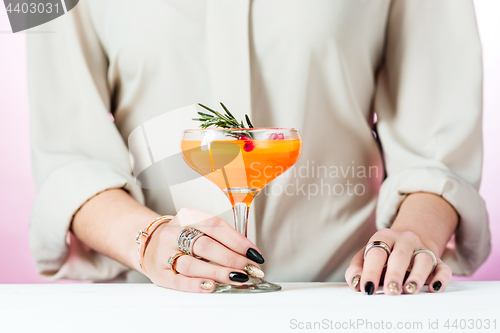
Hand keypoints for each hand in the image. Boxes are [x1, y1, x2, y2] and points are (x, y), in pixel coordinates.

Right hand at [143, 207, 264, 292]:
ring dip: (219, 273)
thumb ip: (220, 238)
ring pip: (193, 264)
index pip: (215, 226)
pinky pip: (179, 280)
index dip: (237, 240)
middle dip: (233, 259)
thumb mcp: (197, 228)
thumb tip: (248, 254)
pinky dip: (196, 285)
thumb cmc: (182, 238)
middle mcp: (173, 233)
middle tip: (251, 269)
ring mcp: (164, 253)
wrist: (149, 244)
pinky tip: (212, 287)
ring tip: (238, 278)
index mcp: (186, 216)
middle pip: (206, 246)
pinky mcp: (160, 273)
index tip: (254, 253)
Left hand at [345, 228, 451, 294]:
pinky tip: (433, 288)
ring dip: (417, 276)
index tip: (367, 288)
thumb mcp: (364, 258)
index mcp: (384, 236)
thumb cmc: (380, 257)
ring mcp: (423, 250)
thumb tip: (356, 284)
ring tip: (409, 290)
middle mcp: (405, 240)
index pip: (377, 253)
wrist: (405, 246)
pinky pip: (444, 269)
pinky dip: (441, 279)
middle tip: (390, 291)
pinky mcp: (438, 262)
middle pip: (401, 255)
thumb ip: (356, 270)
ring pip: (424, 260)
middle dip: (395, 274)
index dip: (371, 271)